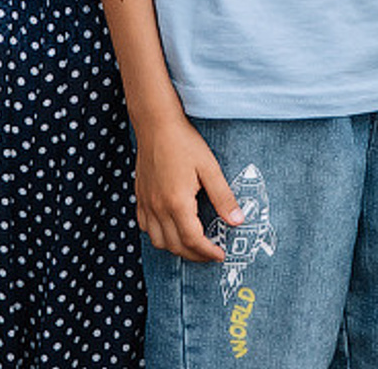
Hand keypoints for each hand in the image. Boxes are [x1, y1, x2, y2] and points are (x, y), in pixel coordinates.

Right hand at [134, 111, 241, 262]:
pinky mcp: (140, 196)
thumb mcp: (209, 167)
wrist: (156, 123)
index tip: (220, 254)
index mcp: (177, 202)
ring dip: (175, 248)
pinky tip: (170, 227)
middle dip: (195, 255)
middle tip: (210, 253)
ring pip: (157, 241)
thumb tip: (238, 221)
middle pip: (175, 246)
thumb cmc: (183, 141)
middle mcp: (159, 208)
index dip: (208, 252)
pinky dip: (158, 235)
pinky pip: (145, 227)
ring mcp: (147, 203)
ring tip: (192, 243)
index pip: (193, 240)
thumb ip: (223, 197)